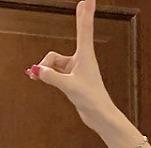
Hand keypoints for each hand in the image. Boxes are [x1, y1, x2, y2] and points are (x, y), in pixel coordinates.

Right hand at [24, 0, 113, 129]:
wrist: (101, 117)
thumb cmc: (92, 101)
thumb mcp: (69, 87)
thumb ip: (51, 77)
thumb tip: (37, 70)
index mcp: (85, 57)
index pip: (84, 29)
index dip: (85, 13)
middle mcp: (81, 60)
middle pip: (56, 53)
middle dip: (47, 60)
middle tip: (55, 46)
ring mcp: (76, 70)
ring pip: (53, 64)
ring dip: (45, 70)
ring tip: (37, 78)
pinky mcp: (73, 80)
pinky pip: (54, 73)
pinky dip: (47, 75)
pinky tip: (36, 78)